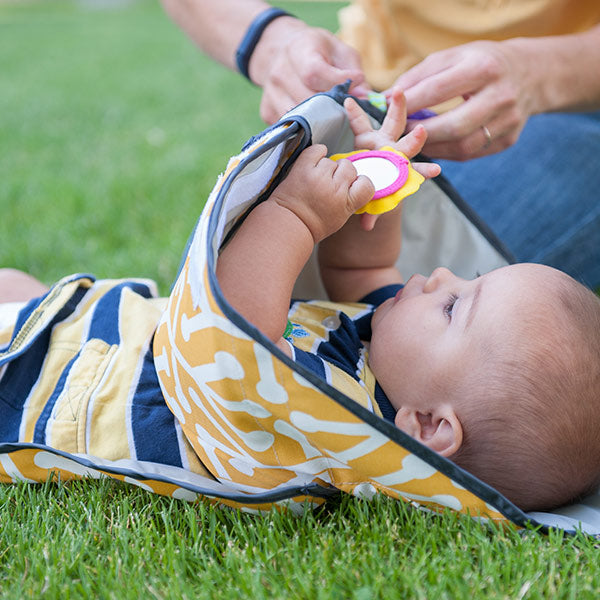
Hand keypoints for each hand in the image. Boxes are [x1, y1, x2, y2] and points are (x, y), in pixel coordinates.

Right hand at [250, 19, 368, 123]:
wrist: (282, 53)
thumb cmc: (319, 53)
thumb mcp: (340, 52)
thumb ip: (353, 72)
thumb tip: (364, 97)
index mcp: (298, 50)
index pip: (313, 73)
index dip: (335, 83)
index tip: (353, 85)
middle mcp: (279, 72)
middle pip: (307, 99)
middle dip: (331, 107)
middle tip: (347, 109)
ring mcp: (271, 94)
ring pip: (299, 117)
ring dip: (320, 122)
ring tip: (334, 118)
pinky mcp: (267, 112)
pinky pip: (290, 127)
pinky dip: (306, 128)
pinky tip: (317, 123)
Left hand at [269, 144, 374, 242]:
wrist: (288, 223)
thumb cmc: (313, 223)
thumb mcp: (340, 218)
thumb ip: (350, 200)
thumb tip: (355, 183)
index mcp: (346, 204)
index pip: (366, 184)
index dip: (360, 182)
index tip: (352, 185)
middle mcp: (334, 189)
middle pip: (349, 167)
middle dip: (341, 173)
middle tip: (330, 182)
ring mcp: (318, 177)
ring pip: (331, 160)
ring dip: (325, 167)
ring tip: (316, 180)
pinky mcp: (303, 169)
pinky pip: (316, 150)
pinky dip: (316, 153)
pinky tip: (313, 163)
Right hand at [344, 88, 440, 229]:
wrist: (365, 176)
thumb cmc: (372, 189)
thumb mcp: (371, 202)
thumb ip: (370, 212)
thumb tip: (366, 228)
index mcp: (400, 170)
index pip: (415, 171)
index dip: (425, 171)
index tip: (437, 171)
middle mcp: (395, 151)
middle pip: (409, 143)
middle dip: (415, 138)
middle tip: (421, 131)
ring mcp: (383, 140)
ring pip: (394, 121)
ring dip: (397, 107)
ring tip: (399, 92)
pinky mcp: (366, 134)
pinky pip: (359, 121)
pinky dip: (353, 112)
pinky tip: (348, 100)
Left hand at [390, 40, 535, 159]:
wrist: (529, 74)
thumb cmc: (480, 63)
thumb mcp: (453, 57)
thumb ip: (418, 76)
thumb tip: (388, 98)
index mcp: (483, 67)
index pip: (438, 90)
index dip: (409, 103)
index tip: (388, 109)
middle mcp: (500, 95)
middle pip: (453, 125)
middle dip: (420, 133)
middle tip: (399, 133)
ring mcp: (508, 120)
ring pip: (463, 146)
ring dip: (432, 148)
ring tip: (413, 142)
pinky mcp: (509, 139)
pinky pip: (471, 153)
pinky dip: (446, 153)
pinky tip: (433, 147)